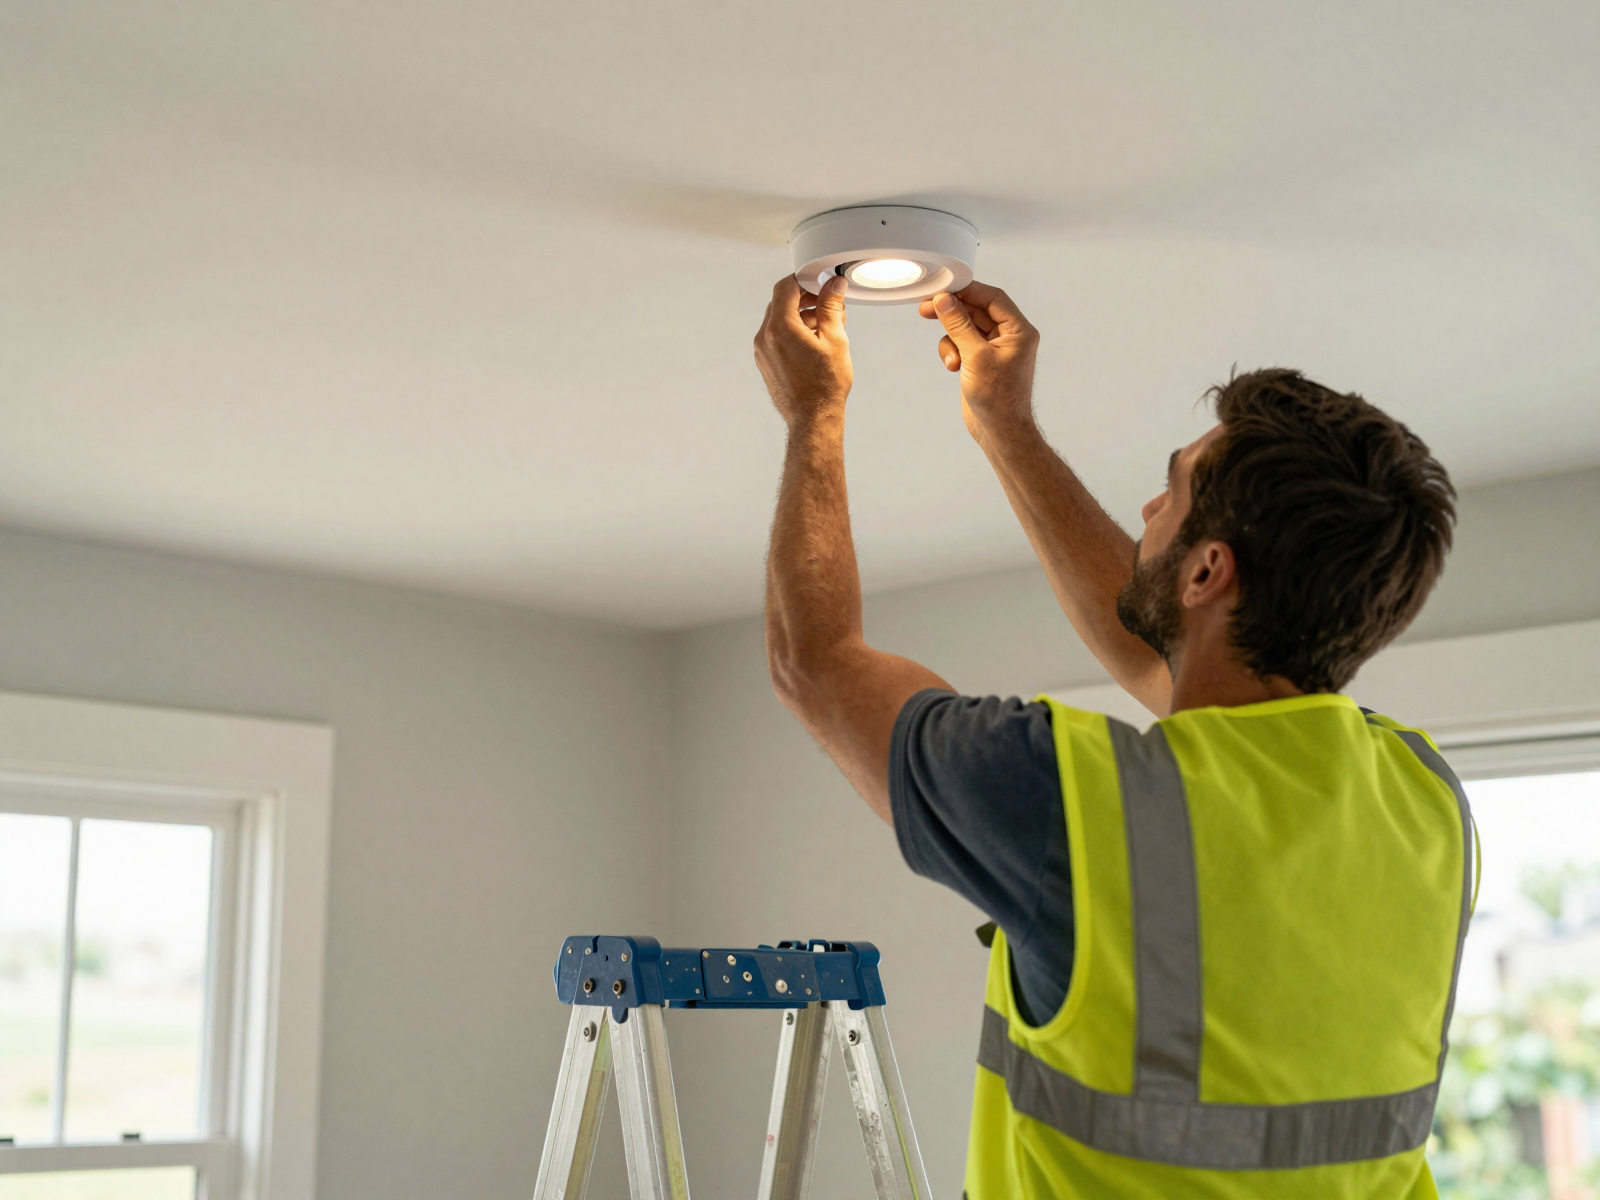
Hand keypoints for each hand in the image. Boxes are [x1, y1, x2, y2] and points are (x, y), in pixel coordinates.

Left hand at [755, 275, 852, 427]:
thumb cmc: (825, 386)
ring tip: (827, 324)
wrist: (813, 419)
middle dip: (805, 298)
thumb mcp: (834, 339)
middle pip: (781, 302)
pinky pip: (776, 336)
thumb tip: (833, 285)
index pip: (785, 286)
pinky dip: (793, 331)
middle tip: (828, 303)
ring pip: (779, 320)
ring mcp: (762, 351)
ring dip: (801, 315)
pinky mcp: (765, 362)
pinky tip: (814, 340)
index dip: (804, 279)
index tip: (820, 282)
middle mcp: (764, 337)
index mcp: (780, 327)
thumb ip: (831, 307)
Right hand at [918, 281, 1038, 434]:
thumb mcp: (975, 357)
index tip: (943, 288)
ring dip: (951, 339)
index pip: (992, 298)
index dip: (967, 290)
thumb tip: (944, 300)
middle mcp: (1009, 336)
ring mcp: (994, 349)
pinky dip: (953, 352)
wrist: (1000, 431)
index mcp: (1019, 330)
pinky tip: (953, 367)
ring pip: (965, 328)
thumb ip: (959, 325)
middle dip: (952, 312)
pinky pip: (962, 344)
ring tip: (951, 359)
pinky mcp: (980, 361)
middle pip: (976, 310)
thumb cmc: (998, 399)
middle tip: (927, 308)